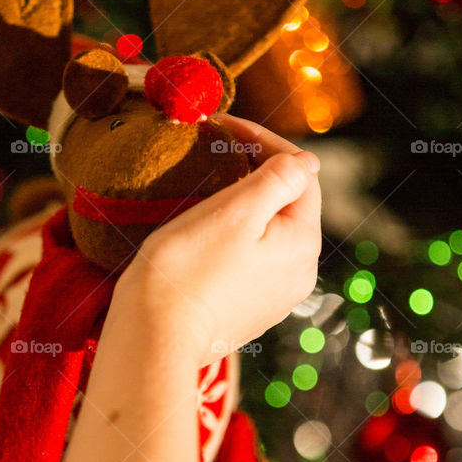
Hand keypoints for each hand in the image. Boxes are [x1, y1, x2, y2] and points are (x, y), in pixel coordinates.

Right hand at [114, 115, 321, 365]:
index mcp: (302, 243)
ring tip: (209, 185)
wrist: (154, 337)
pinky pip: (251, 258)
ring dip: (245, 204)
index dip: (266, 142)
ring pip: (269, 232)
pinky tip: (207, 230)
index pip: (301, 174)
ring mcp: (276, 295)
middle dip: (256, 171)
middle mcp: (300, 273)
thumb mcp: (234, 211)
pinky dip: (235, 235)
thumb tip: (307, 161)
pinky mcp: (250, 310)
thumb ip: (277, 180)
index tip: (224, 124)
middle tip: (216, 147)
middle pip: (288, 204)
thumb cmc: (187, 270)